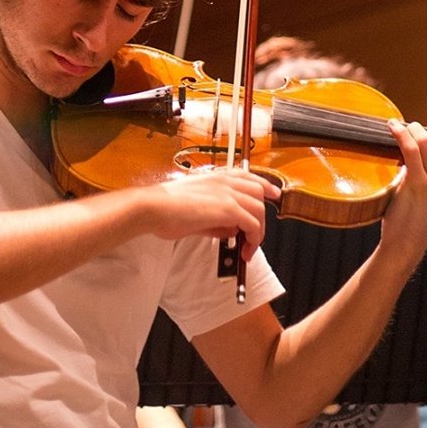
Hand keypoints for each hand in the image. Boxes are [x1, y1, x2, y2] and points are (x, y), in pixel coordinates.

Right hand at [147, 168, 278, 259]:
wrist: (153, 207)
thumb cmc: (165, 209)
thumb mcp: (195, 213)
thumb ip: (216, 220)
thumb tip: (230, 230)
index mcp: (216, 178)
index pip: (248, 176)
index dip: (264, 185)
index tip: (273, 193)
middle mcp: (225, 182)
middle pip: (258, 194)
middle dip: (263, 215)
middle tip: (257, 235)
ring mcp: (228, 194)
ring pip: (259, 210)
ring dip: (258, 231)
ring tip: (247, 248)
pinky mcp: (228, 209)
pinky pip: (253, 225)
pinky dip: (253, 239)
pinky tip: (244, 251)